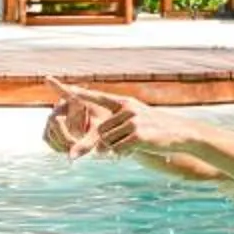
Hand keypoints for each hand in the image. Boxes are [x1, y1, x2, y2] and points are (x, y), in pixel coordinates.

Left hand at [51, 80, 179, 157]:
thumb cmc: (154, 130)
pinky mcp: (137, 135)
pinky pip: (118, 150)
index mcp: (124, 102)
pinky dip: (124, 154)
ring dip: (117, 149)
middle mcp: (127, 108)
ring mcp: (133, 120)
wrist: (180, 133)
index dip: (77, 92)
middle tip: (127, 144)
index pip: (97, 96)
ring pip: (108, 142)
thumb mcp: (136, 122)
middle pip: (101, 131)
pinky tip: (138, 149)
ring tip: (135, 145)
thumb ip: (116, 132)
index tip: (53, 80)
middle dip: (109, 142)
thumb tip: (98, 151)